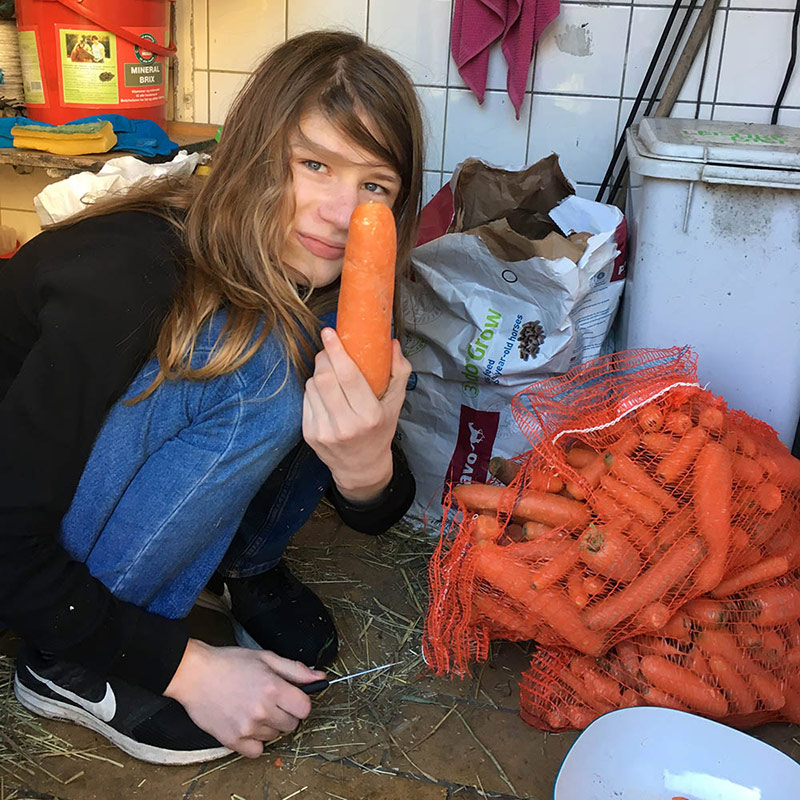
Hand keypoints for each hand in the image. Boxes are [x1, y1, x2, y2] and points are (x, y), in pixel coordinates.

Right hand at [164, 639, 325, 756]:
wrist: (194, 674)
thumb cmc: (229, 663)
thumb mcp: (266, 658)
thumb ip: (295, 670)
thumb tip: (320, 677)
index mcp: (273, 688)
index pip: (305, 708)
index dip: (299, 701)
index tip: (290, 697)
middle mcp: (262, 710)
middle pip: (291, 724)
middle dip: (285, 713)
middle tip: (268, 700)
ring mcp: (247, 728)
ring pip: (274, 736)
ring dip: (268, 725)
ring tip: (252, 708)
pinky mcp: (233, 740)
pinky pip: (257, 751)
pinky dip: (254, 741)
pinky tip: (246, 725)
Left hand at [302, 328, 410, 502]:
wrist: (361, 467)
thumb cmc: (380, 431)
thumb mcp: (395, 404)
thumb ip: (399, 372)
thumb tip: (392, 342)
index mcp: (370, 416)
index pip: (348, 376)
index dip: (335, 351)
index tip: (329, 332)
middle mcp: (346, 425)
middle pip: (325, 378)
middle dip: (324, 357)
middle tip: (329, 350)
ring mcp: (325, 431)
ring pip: (312, 386)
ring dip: (318, 372)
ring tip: (329, 373)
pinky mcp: (310, 434)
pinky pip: (305, 399)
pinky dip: (313, 389)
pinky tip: (324, 392)